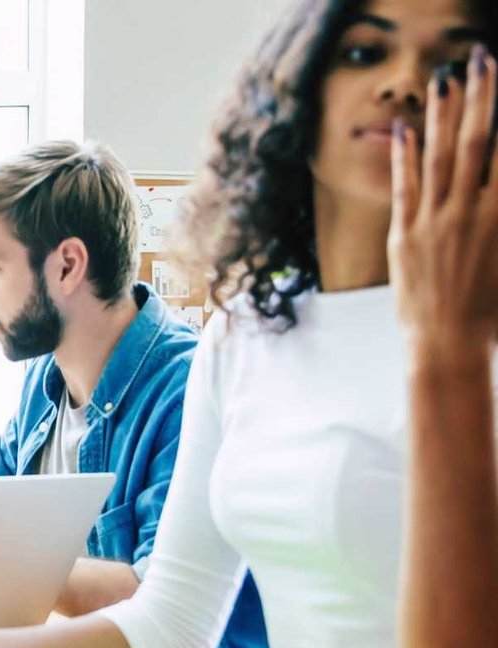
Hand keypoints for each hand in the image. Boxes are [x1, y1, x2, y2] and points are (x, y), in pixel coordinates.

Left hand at [389, 45, 497, 346]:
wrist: (449, 345)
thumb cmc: (494, 310)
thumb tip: (494, 185)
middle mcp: (469, 211)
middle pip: (476, 141)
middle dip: (481, 96)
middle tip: (482, 59)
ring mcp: (433, 221)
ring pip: (439, 157)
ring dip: (442, 115)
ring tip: (445, 79)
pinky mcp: (404, 236)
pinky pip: (405, 188)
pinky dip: (406, 157)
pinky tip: (407, 129)